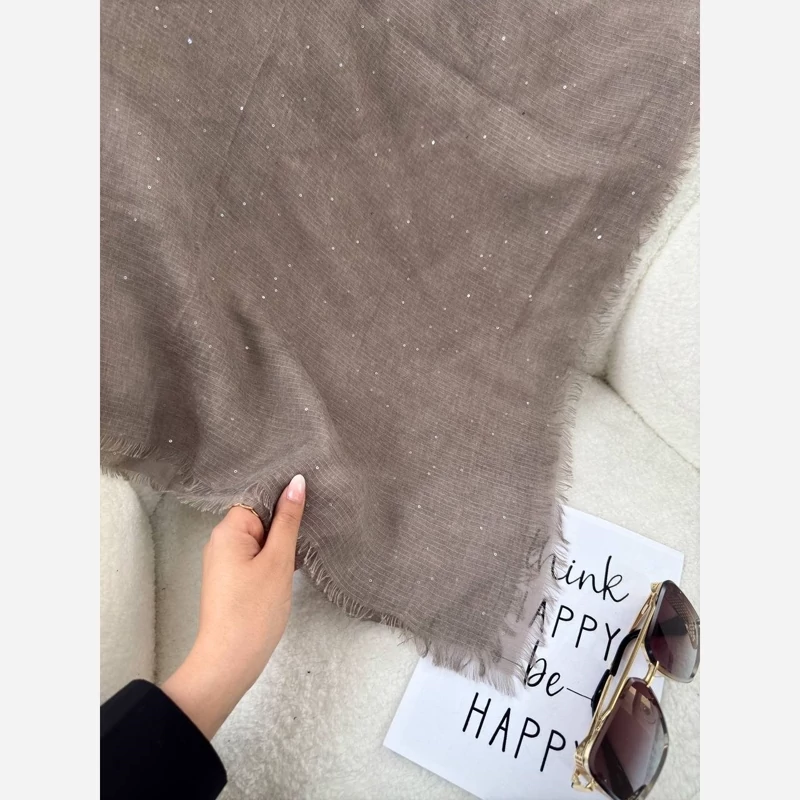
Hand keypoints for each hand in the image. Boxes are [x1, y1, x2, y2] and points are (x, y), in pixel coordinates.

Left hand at [162, 474, 305, 738]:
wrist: (230, 661)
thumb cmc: (255, 609)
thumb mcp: (278, 560)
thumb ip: (288, 520)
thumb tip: (297, 482)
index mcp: (228, 530)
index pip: (258, 498)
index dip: (284, 498)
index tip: (313, 497)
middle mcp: (221, 541)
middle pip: (259, 516)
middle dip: (285, 520)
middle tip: (316, 522)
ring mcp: (225, 562)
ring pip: (260, 538)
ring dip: (282, 541)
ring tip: (309, 542)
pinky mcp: (232, 580)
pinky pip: (256, 556)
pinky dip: (274, 558)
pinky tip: (294, 564)